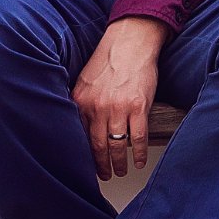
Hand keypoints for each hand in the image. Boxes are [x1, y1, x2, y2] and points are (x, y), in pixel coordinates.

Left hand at [75, 16, 166, 179]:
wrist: (130, 41)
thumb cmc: (109, 59)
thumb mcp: (85, 81)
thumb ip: (82, 104)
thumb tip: (79, 127)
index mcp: (81, 102)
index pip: (80, 138)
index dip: (83, 156)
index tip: (86, 167)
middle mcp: (97, 107)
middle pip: (98, 147)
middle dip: (101, 166)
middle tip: (104, 176)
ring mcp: (118, 108)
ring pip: (117, 146)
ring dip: (119, 163)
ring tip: (121, 171)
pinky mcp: (138, 107)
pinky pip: (138, 138)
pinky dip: (139, 153)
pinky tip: (139, 161)